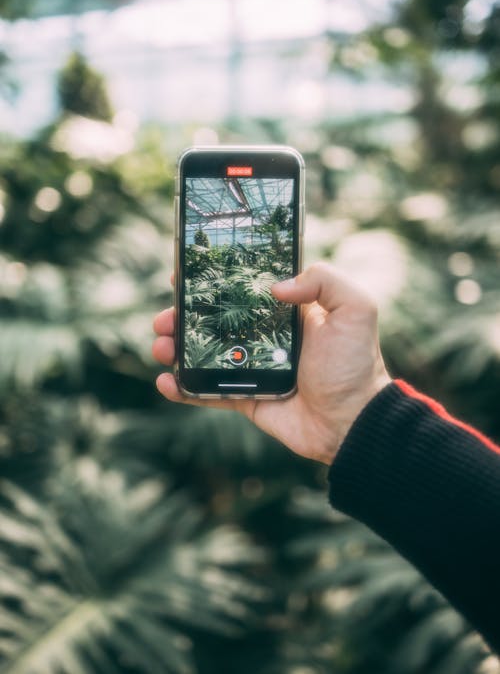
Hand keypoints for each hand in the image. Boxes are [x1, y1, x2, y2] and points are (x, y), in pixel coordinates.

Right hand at [152, 262, 390, 464]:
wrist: (353, 421)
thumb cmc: (355, 364)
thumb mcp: (356, 309)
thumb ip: (324, 280)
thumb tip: (276, 287)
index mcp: (285, 311)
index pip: (241, 288)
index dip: (211, 281)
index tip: (185, 276)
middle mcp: (264, 336)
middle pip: (212, 320)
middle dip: (183, 316)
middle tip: (165, 318)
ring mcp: (251, 368)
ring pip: (203, 354)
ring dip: (176, 348)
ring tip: (161, 347)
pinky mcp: (245, 398)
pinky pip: (207, 392)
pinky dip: (183, 388)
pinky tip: (166, 382)